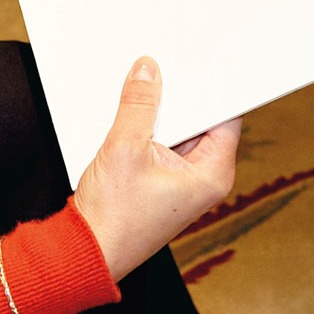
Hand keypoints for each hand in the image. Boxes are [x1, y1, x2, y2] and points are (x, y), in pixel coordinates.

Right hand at [72, 57, 240, 281]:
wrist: (87, 251)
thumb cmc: (113, 219)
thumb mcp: (124, 148)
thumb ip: (138, 104)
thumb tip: (147, 71)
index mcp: (213, 173)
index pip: (226, 116)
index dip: (213, 87)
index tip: (201, 62)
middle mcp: (204, 177)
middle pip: (200, 120)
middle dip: (179, 98)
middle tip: (161, 70)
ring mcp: (182, 180)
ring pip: (178, 130)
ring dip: (159, 114)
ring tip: (139, 95)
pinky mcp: (161, 181)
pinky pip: (161, 144)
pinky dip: (147, 130)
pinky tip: (129, 118)